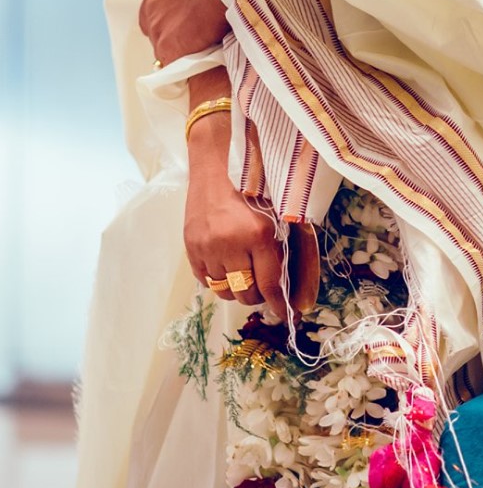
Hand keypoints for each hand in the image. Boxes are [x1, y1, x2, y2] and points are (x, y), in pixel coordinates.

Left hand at [139, 0, 228, 65]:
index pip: (152, 13)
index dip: (169, 16)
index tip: (184, 17)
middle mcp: (151, 15)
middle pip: (158, 32)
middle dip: (172, 33)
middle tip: (193, 32)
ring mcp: (160, 34)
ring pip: (165, 49)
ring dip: (179, 49)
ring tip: (200, 48)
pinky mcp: (173, 50)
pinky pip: (175, 64)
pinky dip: (185, 64)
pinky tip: (199, 61)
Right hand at [184, 117, 290, 322]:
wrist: (215, 170)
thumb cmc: (252, 191)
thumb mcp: (274, 216)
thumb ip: (279, 249)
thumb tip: (287, 288)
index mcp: (259, 235)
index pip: (269, 284)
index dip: (278, 305)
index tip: (286, 317)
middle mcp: (232, 244)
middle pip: (246, 292)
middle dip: (257, 295)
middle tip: (261, 287)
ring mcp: (208, 247)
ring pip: (225, 290)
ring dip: (236, 288)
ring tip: (242, 274)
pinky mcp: (191, 247)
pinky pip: (206, 280)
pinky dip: (217, 280)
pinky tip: (225, 266)